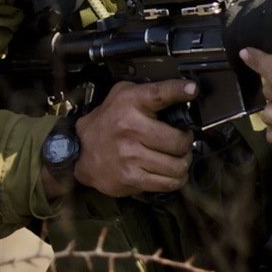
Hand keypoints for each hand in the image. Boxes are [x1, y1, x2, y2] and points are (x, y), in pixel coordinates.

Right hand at [72, 79, 197, 196]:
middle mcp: (130, 127)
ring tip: (177, 157)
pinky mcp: (130, 177)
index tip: (192, 89)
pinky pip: (167, 183)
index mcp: (130, 102)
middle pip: (179, 141)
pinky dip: (175, 179)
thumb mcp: (122, 95)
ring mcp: (129, 155)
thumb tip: (185, 91)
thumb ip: (149, 90)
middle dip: (186, 143)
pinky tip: (170, 172)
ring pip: (177, 165)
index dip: (178, 90)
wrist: (80, 152)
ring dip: (183, 163)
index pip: (159, 93)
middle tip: (182, 141)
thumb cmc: (108, 122)